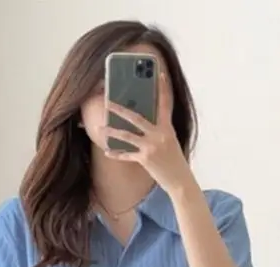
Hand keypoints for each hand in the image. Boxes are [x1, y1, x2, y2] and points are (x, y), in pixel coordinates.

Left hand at [104, 72, 195, 197]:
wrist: (180, 180)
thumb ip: (158, 129)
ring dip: (112, 132)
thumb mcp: (170, 140)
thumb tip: (141, 121)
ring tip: (99, 129)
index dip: (163, 88)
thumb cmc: (174, 160)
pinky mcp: (145, 159)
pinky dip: (117, 154)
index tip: (160, 73)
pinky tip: (107, 151)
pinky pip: (127, 155)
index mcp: (167, 128)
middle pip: (136, 118)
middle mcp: (159, 135)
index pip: (165, 104)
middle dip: (120, 110)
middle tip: (107, 102)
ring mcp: (151, 147)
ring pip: (127, 136)